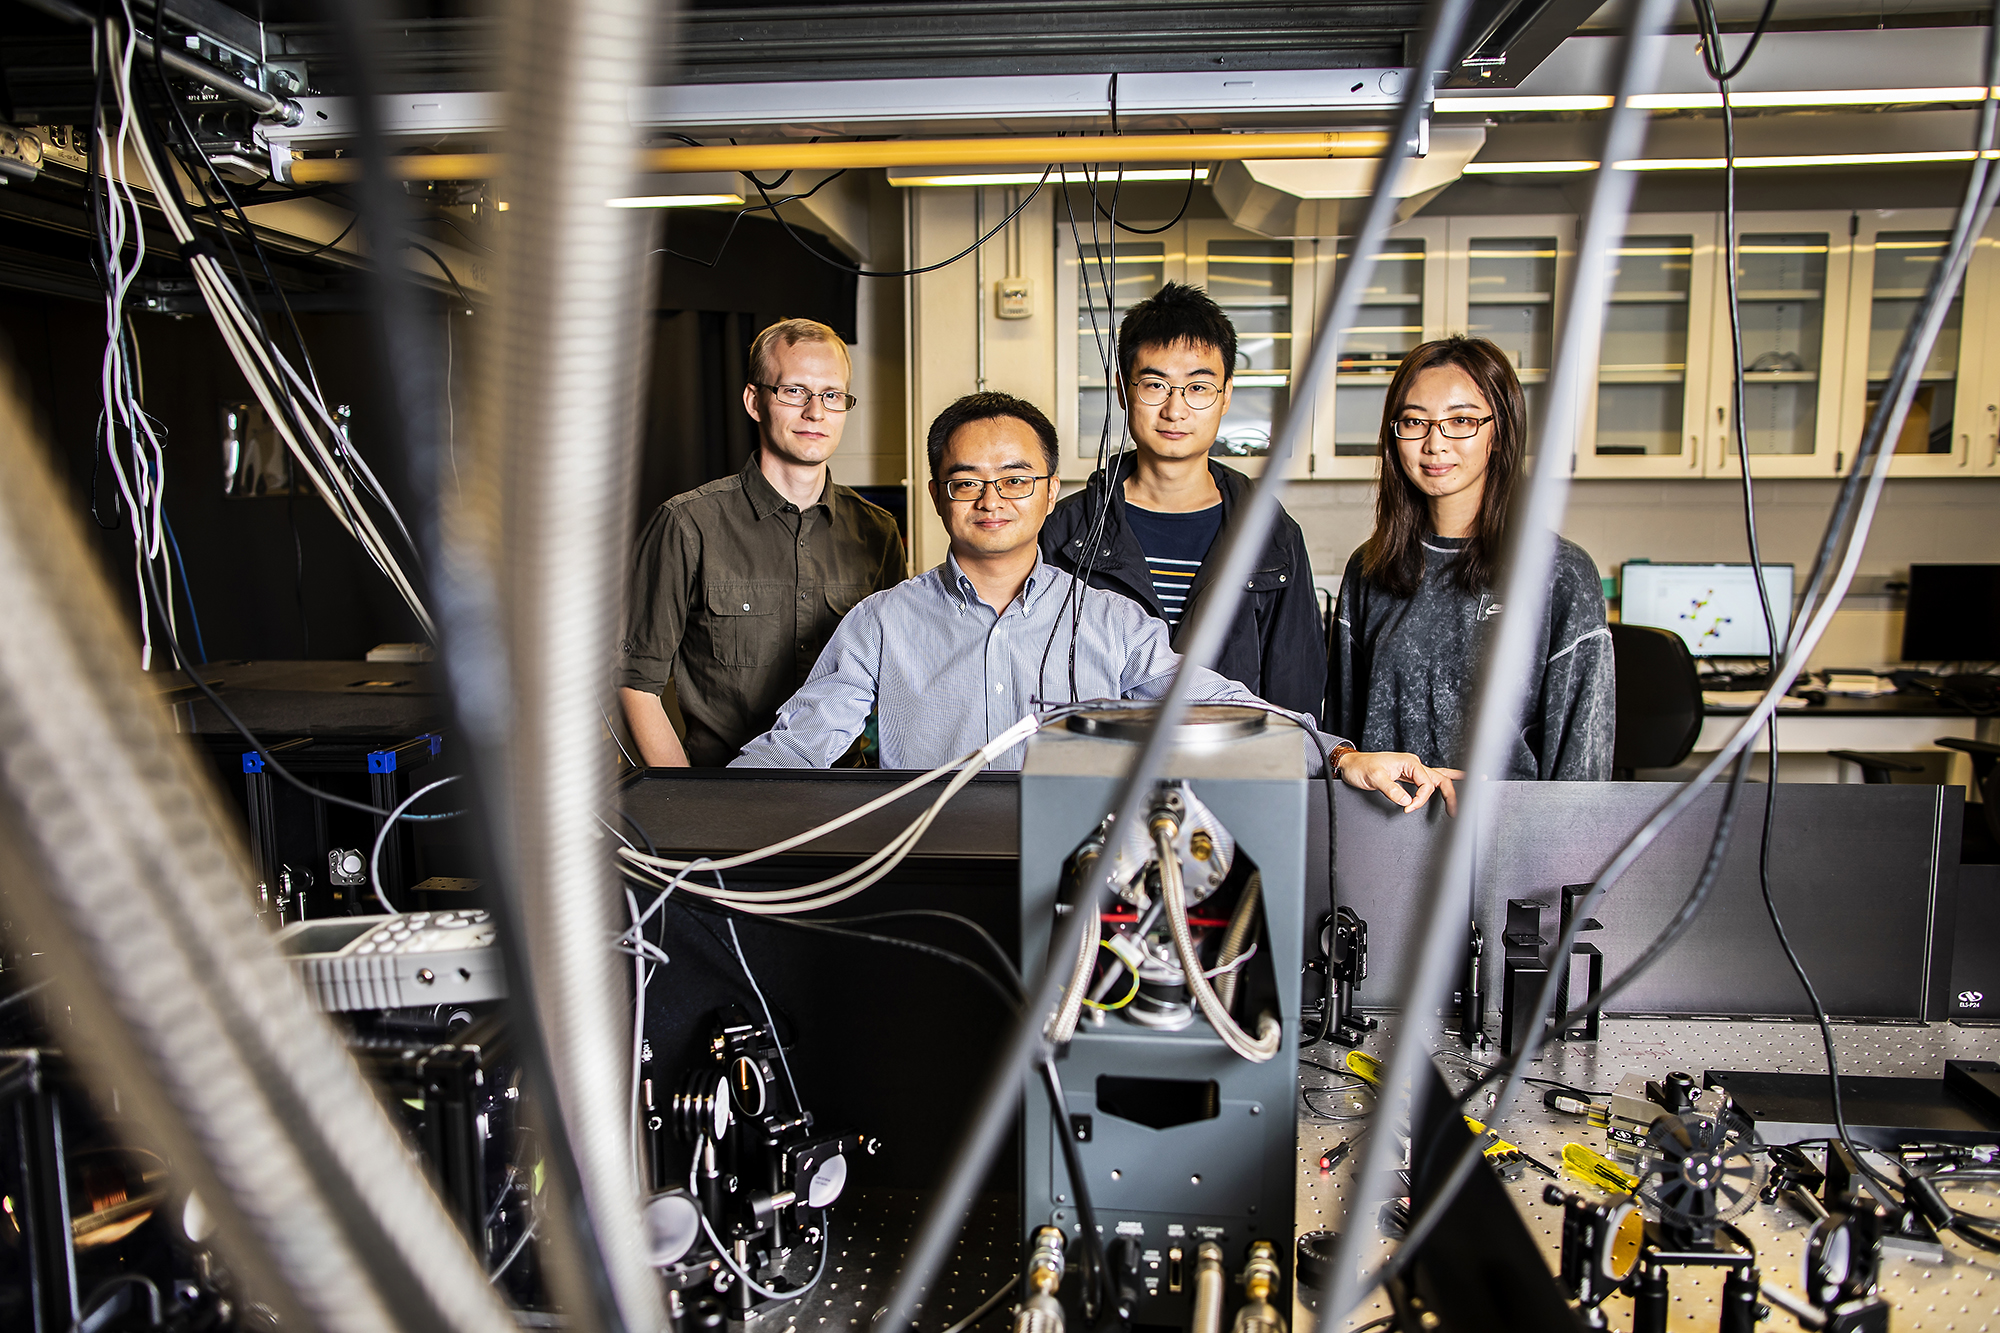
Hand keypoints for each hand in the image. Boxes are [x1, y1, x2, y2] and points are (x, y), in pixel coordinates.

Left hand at [1334, 750, 1460, 816]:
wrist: (1351, 765)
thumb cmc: (1361, 768)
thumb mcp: (1374, 778)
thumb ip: (1392, 789)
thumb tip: (1407, 801)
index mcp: (1409, 763)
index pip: (1426, 783)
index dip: (1421, 799)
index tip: (1408, 808)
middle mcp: (1413, 765)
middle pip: (1440, 779)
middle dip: (1451, 794)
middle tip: (1456, 810)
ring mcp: (1412, 770)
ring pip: (1438, 777)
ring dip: (1453, 786)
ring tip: (1472, 790)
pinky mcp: (1408, 776)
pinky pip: (1429, 780)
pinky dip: (1442, 783)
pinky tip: (1454, 782)